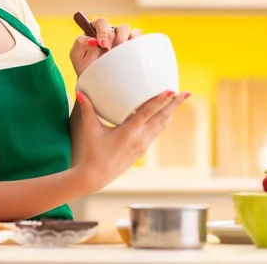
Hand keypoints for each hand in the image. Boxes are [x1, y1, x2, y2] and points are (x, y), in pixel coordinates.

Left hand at [70, 18, 141, 76]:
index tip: (101, 44)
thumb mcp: (76, 55)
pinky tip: (129, 52)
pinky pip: (136, 36)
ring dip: (122, 40)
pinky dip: (135, 41)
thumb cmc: (84, 66)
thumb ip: (80, 43)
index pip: (100, 22)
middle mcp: (109, 32)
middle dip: (111, 39)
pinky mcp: (131, 45)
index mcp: (95, 30)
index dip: (102, 31)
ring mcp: (121, 37)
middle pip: (114, 27)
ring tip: (118, 53)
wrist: (96, 81)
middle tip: (108, 51)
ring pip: (125, 29)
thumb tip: (91, 40)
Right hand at [74, 90, 190, 192]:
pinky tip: (166, 116)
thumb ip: (87, 109)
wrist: (97, 176)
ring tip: (180, 101)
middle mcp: (140, 138)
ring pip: (162, 125)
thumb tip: (80, 92)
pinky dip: (163, 121)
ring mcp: (143, 145)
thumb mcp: (90, 129)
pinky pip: (157, 132)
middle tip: (186, 92)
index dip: (160, 101)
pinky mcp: (142, 149)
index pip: (148, 112)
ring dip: (171, 112)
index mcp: (129, 131)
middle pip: (162, 118)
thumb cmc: (93, 151)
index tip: (171, 91)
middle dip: (175, 105)